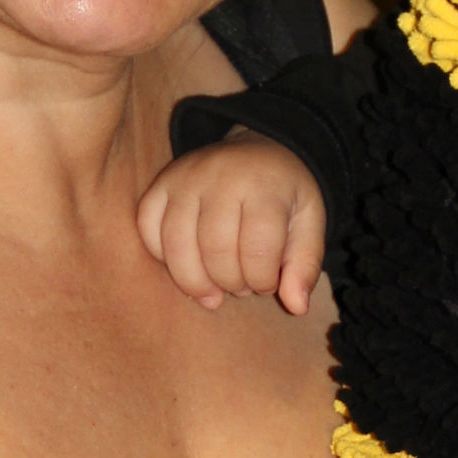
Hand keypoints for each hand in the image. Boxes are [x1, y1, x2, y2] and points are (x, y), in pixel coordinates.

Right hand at [136, 139, 326, 314]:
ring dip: (196, 281)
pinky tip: (186, 264)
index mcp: (264, 186)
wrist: (258, 150)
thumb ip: (305, 265)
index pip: (257, 250)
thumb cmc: (284, 195)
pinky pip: (147, 228)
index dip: (262, 280)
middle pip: (215, 251)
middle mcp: (220, 177)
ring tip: (215, 289)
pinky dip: (162, 256)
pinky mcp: (161, 184)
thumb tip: (297, 307)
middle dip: (231, 283)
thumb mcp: (310, 223)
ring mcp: (185, 178)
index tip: (268, 282)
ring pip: (177, 245)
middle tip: (242, 285)